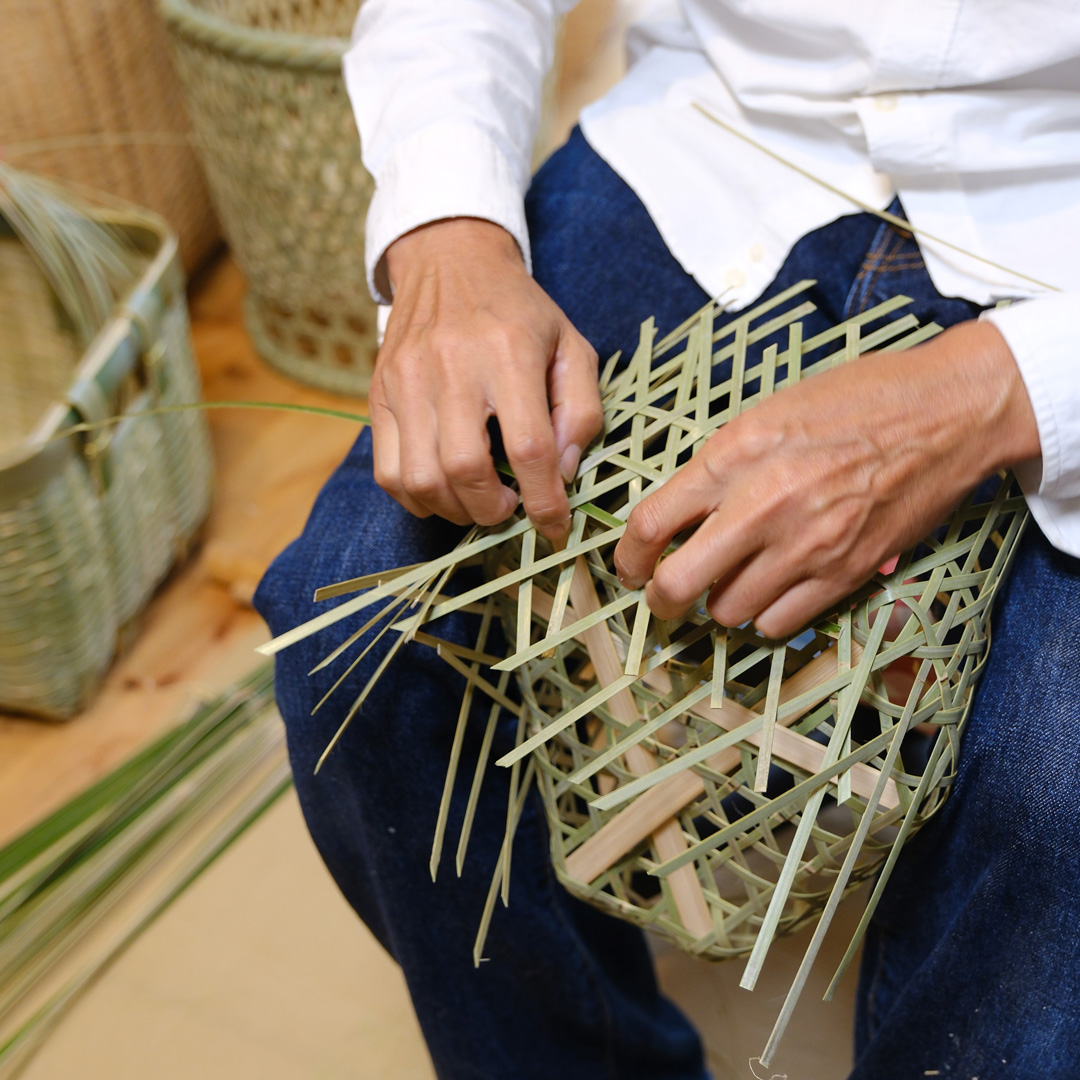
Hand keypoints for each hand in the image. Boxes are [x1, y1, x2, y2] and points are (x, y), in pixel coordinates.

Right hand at [370, 218, 601, 541]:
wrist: (448, 260)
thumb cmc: (518, 311)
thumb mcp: (570, 346)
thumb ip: (581, 410)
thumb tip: (562, 473)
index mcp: (509, 352)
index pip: (528, 447)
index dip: (545, 501)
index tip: (555, 525)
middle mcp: (452, 366)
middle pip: (465, 469)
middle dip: (493, 510)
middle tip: (510, 509)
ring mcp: (406, 381)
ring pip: (421, 478)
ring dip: (455, 509)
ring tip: (478, 501)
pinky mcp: (378, 394)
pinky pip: (388, 472)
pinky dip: (417, 498)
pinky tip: (443, 489)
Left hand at [614, 320, 1039, 637]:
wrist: (948, 412)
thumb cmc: (858, 399)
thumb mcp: (769, 412)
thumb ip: (720, 464)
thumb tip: (681, 511)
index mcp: (735, 454)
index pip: (651, 523)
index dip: (627, 557)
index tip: (629, 566)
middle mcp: (763, 504)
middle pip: (678, 584)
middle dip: (659, 599)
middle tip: (663, 596)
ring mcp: (806, 545)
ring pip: (727, 612)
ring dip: (719, 604)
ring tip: (731, 582)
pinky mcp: (845, 573)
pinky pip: (779, 623)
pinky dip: (765, 616)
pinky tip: (772, 592)